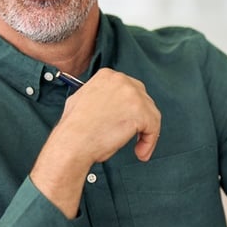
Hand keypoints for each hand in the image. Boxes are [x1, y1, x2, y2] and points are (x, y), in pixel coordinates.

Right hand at [31, 68, 160, 217]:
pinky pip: (153, 127)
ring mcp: (132, 95)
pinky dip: (149, 141)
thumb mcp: (82, 98)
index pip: (129, 89)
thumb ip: (99, 96)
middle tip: (136, 134)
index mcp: (107, 76)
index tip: (129, 121)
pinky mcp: (140, 112)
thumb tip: (111, 103)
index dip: (131, 109)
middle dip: (141, 119)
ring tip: (138, 147)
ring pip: (151, 113)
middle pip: (143, 99)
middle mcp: (121, 81)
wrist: (72, 141)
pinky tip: (140, 151)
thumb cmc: (75, 128)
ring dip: (146, 132)